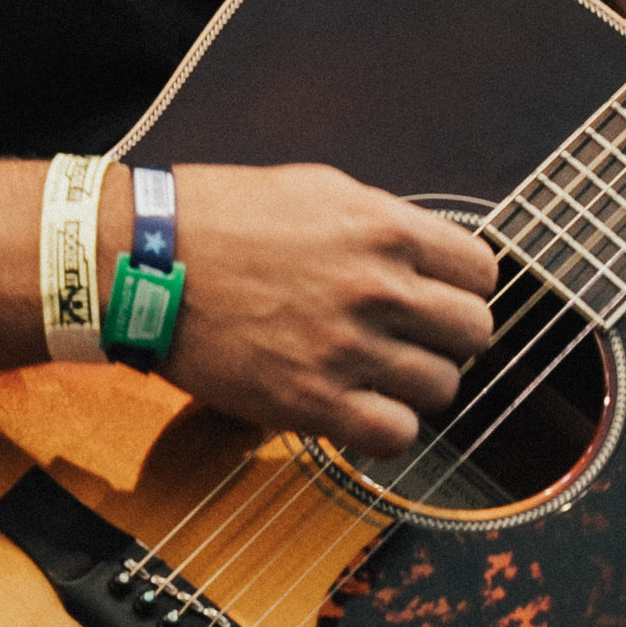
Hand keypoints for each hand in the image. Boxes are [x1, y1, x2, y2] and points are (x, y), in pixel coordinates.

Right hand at [130, 163, 498, 455]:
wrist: (143, 259)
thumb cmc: (221, 217)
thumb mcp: (318, 189)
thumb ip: (384, 221)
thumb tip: (428, 253)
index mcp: (385, 228)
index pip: (483, 272)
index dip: (462, 286)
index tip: (439, 295)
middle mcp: (378, 288)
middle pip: (475, 333)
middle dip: (448, 336)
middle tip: (411, 337)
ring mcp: (347, 348)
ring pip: (443, 388)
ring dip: (417, 384)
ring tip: (378, 372)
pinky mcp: (312, 402)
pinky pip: (397, 436)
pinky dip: (387, 429)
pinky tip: (361, 409)